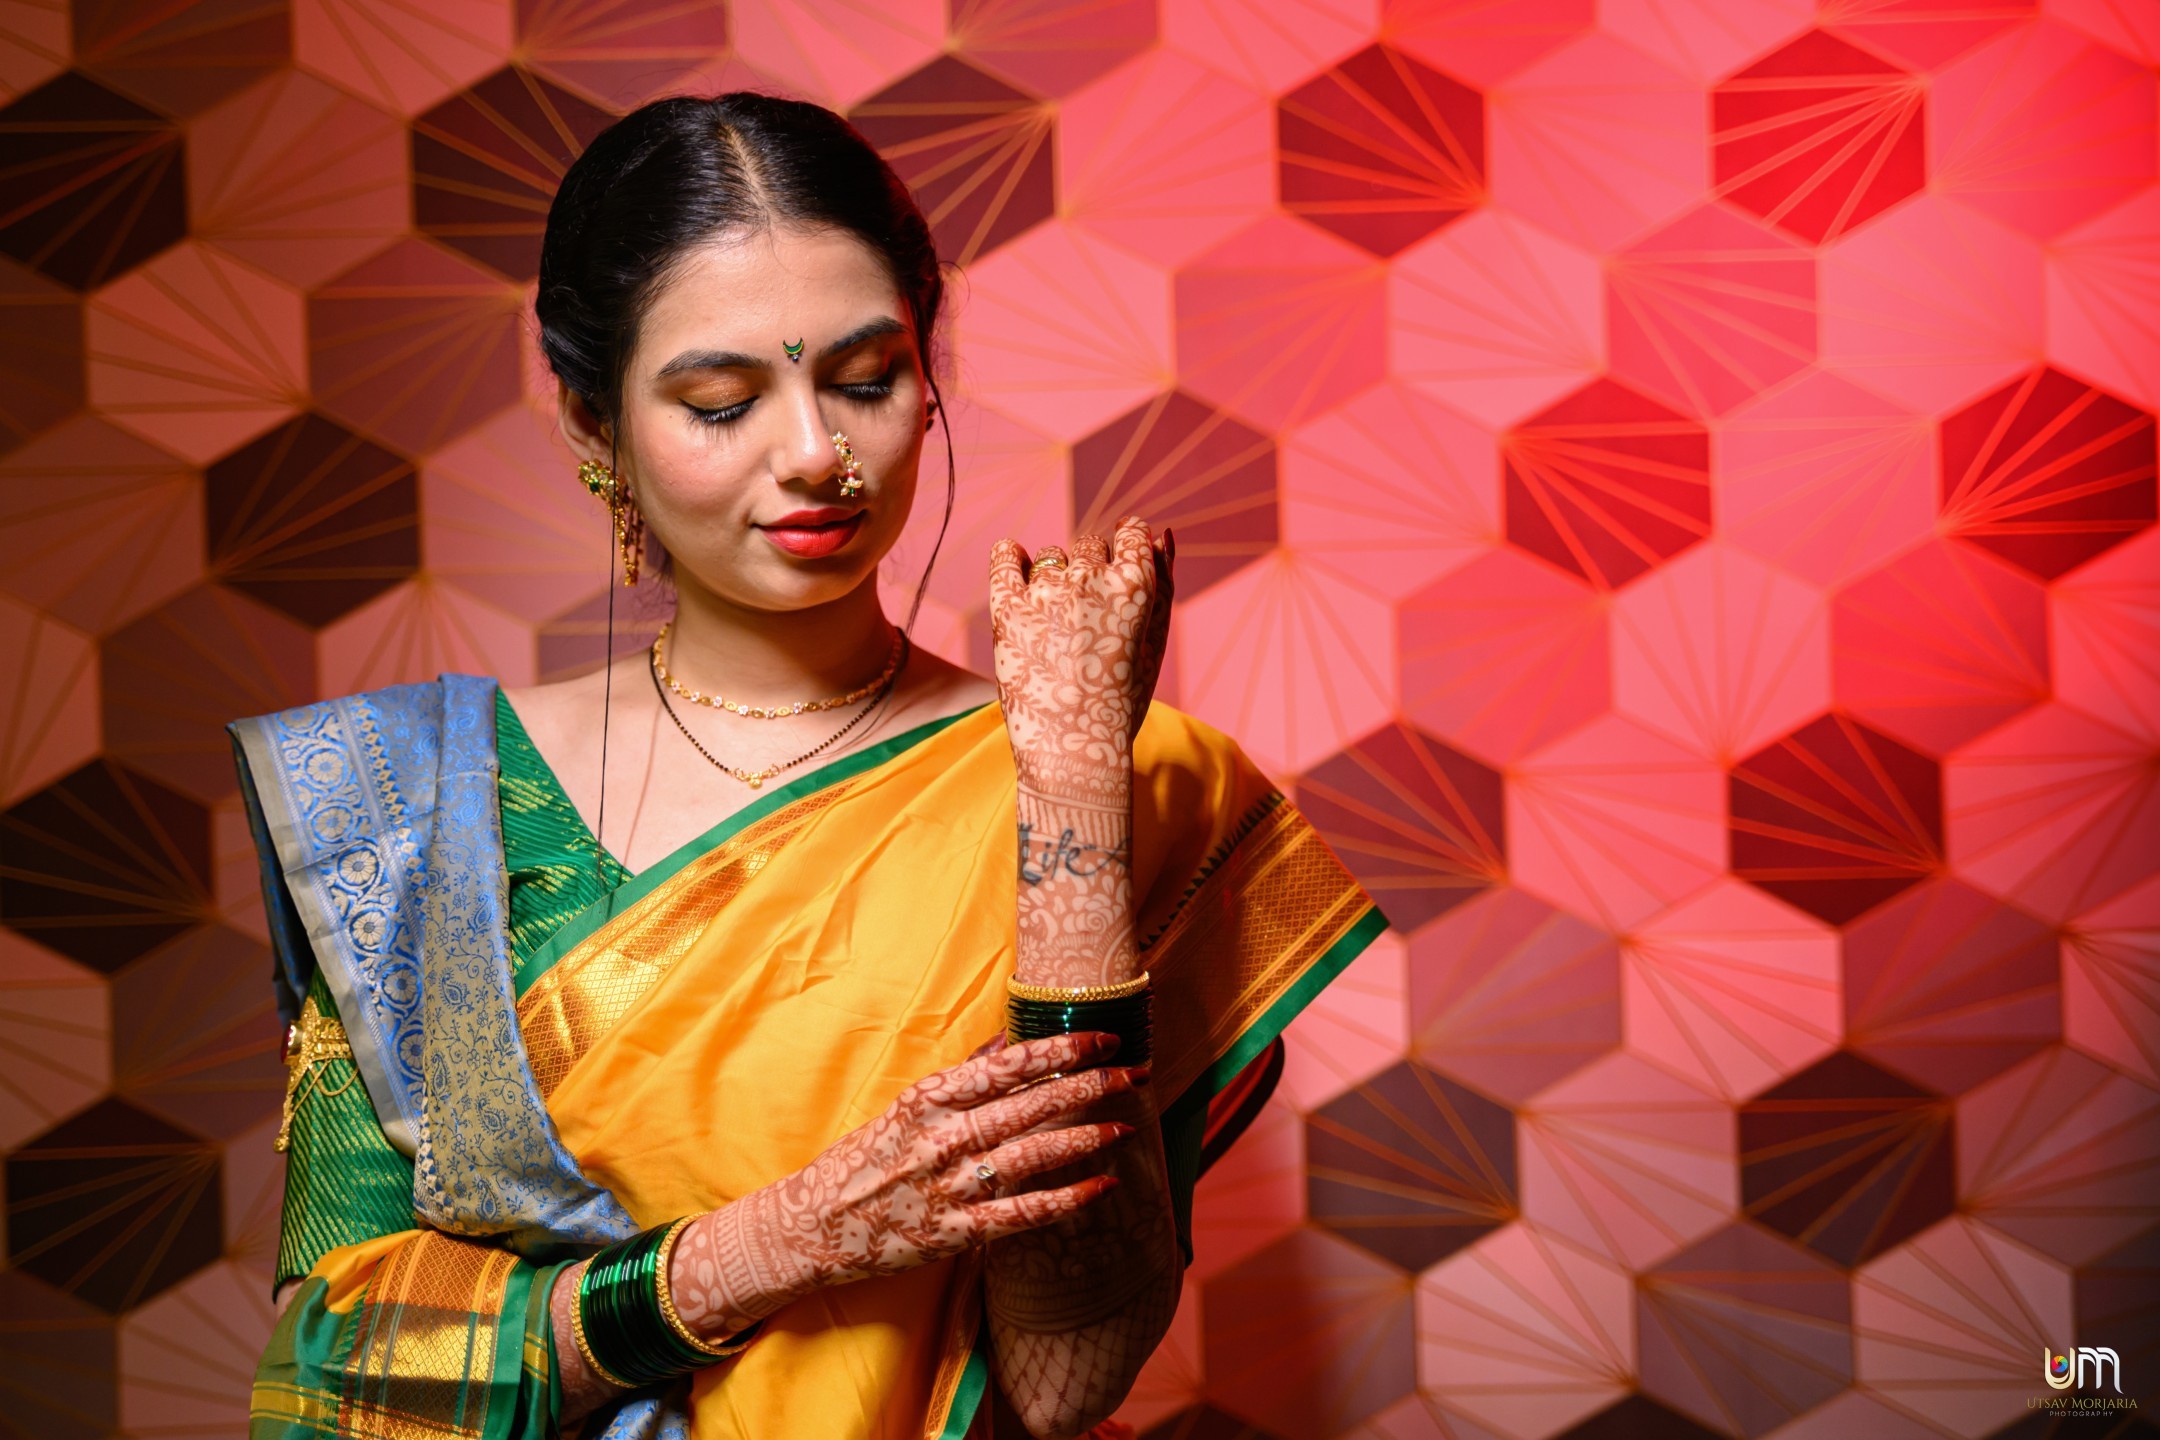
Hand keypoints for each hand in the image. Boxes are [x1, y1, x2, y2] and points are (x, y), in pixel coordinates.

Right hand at [669, 1033, 1143, 1333]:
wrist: (811, 1228)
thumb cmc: (863, 1160)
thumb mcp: (905, 1107)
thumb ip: (961, 1077)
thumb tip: (1010, 1040)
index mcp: (927, 1100)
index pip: (1006, 1067)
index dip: (1059, 1051)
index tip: (1103, 1037)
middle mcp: (940, 1140)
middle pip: (1027, 1107)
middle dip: (1087, 1087)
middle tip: (1135, 1072)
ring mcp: (949, 1188)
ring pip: (1029, 1157)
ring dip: (1083, 1139)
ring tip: (1126, 1124)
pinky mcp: (955, 1233)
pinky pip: (1020, 1215)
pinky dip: (1063, 1200)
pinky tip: (1099, 1186)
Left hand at [988, 517, 1174, 807]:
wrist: (1072, 754)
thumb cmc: (1121, 700)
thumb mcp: (1155, 642)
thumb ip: (1164, 582)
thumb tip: (1162, 533)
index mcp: (1136, 584)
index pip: (1131, 532)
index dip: (1125, 553)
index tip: (1116, 582)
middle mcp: (1091, 579)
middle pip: (1090, 547)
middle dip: (1090, 576)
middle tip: (1087, 625)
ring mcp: (1045, 592)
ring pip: (1051, 556)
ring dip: (1054, 578)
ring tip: (1056, 628)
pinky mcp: (1006, 608)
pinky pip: (1005, 556)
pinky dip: (1011, 557)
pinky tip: (1016, 568)